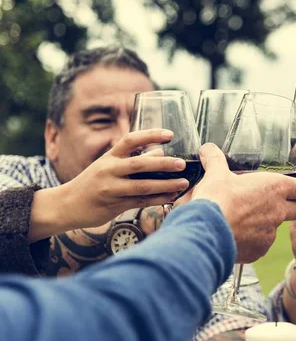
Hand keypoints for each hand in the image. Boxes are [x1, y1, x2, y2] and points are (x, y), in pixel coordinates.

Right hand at [59, 129, 189, 229]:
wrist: (66, 205)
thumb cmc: (92, 182)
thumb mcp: (108, 166)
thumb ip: (132, 159)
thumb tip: (160, 153)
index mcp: (109, 157)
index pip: (131, 140)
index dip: (150, 135)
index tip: (170, 134)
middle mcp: (109, 170)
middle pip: (139, 164)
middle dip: (163, 164)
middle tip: (182, 163)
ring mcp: (111, 189)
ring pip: (143, 186)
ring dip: (165, 185)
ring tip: (184, 182)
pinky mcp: (114, 206)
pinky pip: (141, 202)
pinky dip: (158, 199)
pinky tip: (172, 197)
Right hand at [192, 143, 295, 262]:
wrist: (208, 232)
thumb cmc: (217, 200)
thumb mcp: (215, 174)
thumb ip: (216, 160)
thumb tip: (209, 149)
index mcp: (274, 187)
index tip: (291, 187)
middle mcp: (278, 210)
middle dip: (288, 205)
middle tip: (269, 202)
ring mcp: (271, 232)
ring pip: (277, 227)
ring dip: (266, 223)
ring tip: (245, 219)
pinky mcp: (260, 249)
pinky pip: (262, 244)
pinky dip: (253, 240)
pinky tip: (237, 234)